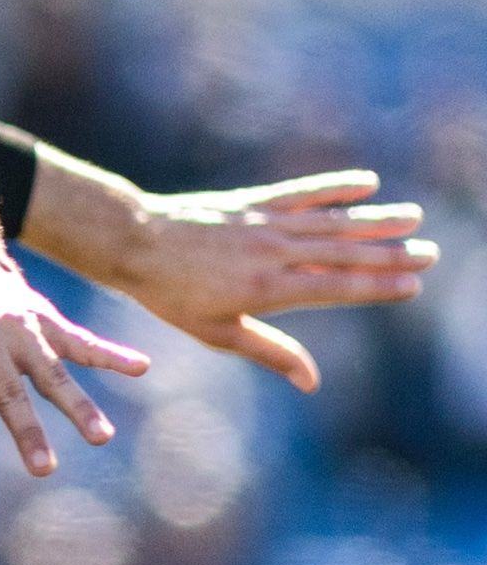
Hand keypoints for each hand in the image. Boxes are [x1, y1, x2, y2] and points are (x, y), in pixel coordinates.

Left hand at [0, 259, 151, 473]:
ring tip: (102, 437)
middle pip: (11, 392)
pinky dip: (111, 354)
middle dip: (29, 431)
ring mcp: (23, 332)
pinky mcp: (51, 324)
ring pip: (53, 373)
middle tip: (44, 469)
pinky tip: (139, 366)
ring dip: (79, 406)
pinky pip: (83, 341)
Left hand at [79, 170, 437, 393]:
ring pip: (330, 222)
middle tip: (430, 252)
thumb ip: (269, 352)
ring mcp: (264, 225)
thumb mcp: (217, 333)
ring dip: (374, 220)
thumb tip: (312, 382)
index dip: (376, 287)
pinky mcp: (252, 203)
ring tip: (412, 217)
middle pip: (343, 253)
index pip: (335, 288)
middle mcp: (272, 254)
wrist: (133, 244)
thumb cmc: (171, 296)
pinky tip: (367, 182)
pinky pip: (301, 194)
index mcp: (267, 290)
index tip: (413, 286)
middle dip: (390, 254)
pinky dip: (334, 188)